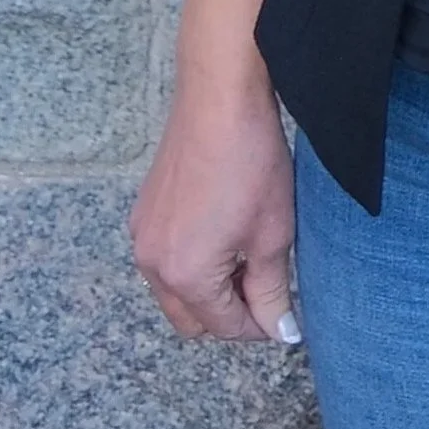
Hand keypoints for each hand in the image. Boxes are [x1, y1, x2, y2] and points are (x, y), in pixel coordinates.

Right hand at [130, 0, 299, 343]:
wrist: (220, 96)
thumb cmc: (251, 162)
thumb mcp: (273, 234)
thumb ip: (272, 292)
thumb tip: (279, 332)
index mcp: (184, 276)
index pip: (224, 327)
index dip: (259, 326)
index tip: (286, 317)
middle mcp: (152, 264)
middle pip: (192, 319)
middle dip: (229, 314)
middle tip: (269, 293)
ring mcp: (142, 235)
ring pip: (176, 291)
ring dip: (210, 290)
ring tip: (250, 261)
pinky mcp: (144, 210)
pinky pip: (166, 260)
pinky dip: (193, 263)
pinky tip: (225, 235)